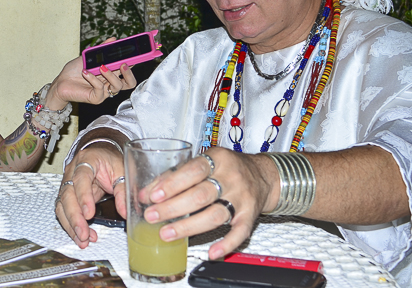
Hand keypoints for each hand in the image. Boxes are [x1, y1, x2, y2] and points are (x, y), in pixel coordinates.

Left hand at [45, 38, 137, 109]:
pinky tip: (86, 73)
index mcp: (111, 74)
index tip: (137, 55)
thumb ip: (102, 49)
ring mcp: (104, 92)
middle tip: (123, 64)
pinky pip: (100, 90)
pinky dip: (93, 79)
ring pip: (117, 86)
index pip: (127, 71)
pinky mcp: (96, 98)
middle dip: (129, 73)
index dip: (134, 64)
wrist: (60, 82)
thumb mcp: (89, 56)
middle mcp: (110, 83)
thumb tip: (113, 39)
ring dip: (110, 75)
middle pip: (129, 83)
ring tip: (101, 67)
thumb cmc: (74, 71)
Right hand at [55, 144, 127, 248]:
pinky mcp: (66, 195)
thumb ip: (123, 190)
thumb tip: (125, 211)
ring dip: (71, 225)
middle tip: (84, 233)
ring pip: (62, 205)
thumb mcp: (122, 171)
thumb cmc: (111, 161)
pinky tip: (81, 235)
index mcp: (87, 160)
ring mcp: (67, 182)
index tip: (89, 214)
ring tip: (83, 239)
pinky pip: (63, 211)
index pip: (81, 177)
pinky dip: (70, 225)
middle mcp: (72, 170)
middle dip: (74, 217)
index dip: (84, 196)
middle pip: (67, 194)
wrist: (102, 156)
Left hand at [141, 147, 276, 259]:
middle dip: (173, 207)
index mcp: (218, 159)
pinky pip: (240, 232)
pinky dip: (226, 244)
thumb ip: (177, 174)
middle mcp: (231, 178)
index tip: (153, 195)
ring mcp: (241, 198)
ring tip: (167, 233)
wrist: (263, 175)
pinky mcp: (250, 216)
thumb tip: (148, 192)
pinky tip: (211, 252)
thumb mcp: (204, 161)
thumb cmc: (226, 167)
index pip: (193, 170)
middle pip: (201, 195)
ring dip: (189, 226)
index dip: (172, 183)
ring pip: (215, 214)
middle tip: (152, 216)